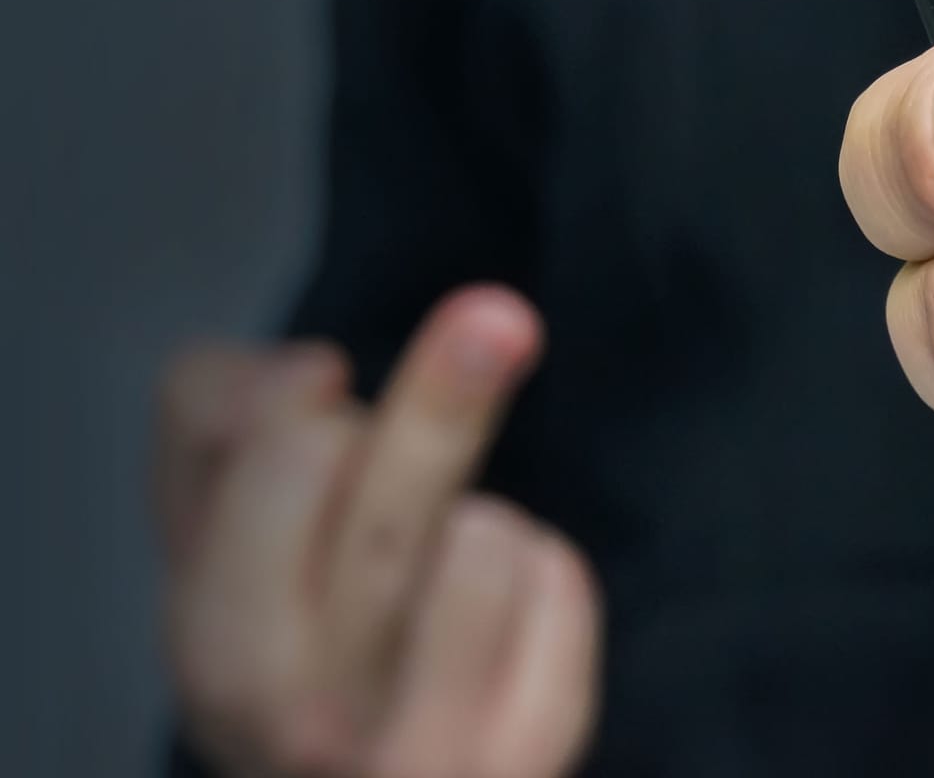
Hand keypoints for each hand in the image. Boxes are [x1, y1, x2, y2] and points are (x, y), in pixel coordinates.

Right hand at [155, 286, 600, 776]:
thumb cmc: (294, 634)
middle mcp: (305, 722)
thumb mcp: (215, 528)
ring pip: (484, 538)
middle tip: (477, 354)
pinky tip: (507, 618)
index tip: (329, 379)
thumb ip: (216, 413)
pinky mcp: (528, 752)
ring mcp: (421, 753)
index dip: (315, 388)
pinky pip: (559, 588)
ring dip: (482, 517)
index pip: (288, 450)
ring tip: (450, 560)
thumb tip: (312, 370)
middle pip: (397, 495)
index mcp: (217, 651)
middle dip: (434, 409)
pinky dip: (546, 573)